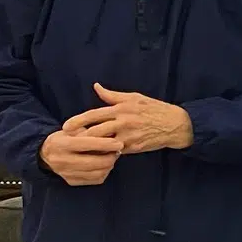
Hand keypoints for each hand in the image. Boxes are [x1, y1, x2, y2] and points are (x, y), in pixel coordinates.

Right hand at [40, 130, 121, 185]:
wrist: (45, 153)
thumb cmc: (64, 138)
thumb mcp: (73, 129)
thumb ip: (90, 132)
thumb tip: (112, 134)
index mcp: (60, 144)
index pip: (86, 144)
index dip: (105, 144)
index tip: (119, 143)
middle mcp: (61, 160)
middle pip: (93, 162)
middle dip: (110, 157)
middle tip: (118, 151)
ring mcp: (65, 173)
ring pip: (96, 173)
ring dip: (109, 165)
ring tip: (112, 157)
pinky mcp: (71, 181)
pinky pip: (94, 180)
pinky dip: (104, 173)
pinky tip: (105, 165)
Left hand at [65, 83, 192, 154]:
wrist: (175, 125)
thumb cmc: (154, 109)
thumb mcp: (134, 98)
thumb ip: (113, 95)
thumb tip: (96, 87)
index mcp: (121, 108)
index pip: (94, 114)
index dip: (78, 121)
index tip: (65, 126)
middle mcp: (123, 122)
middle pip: (95, 131)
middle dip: (80, 137)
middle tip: (67, 142)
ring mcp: (129, 136)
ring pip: (104, 143)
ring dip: (92, 147)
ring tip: (80, 150)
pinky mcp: (134, 147)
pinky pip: (116, 151)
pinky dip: (107, 153)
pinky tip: (98, 155)